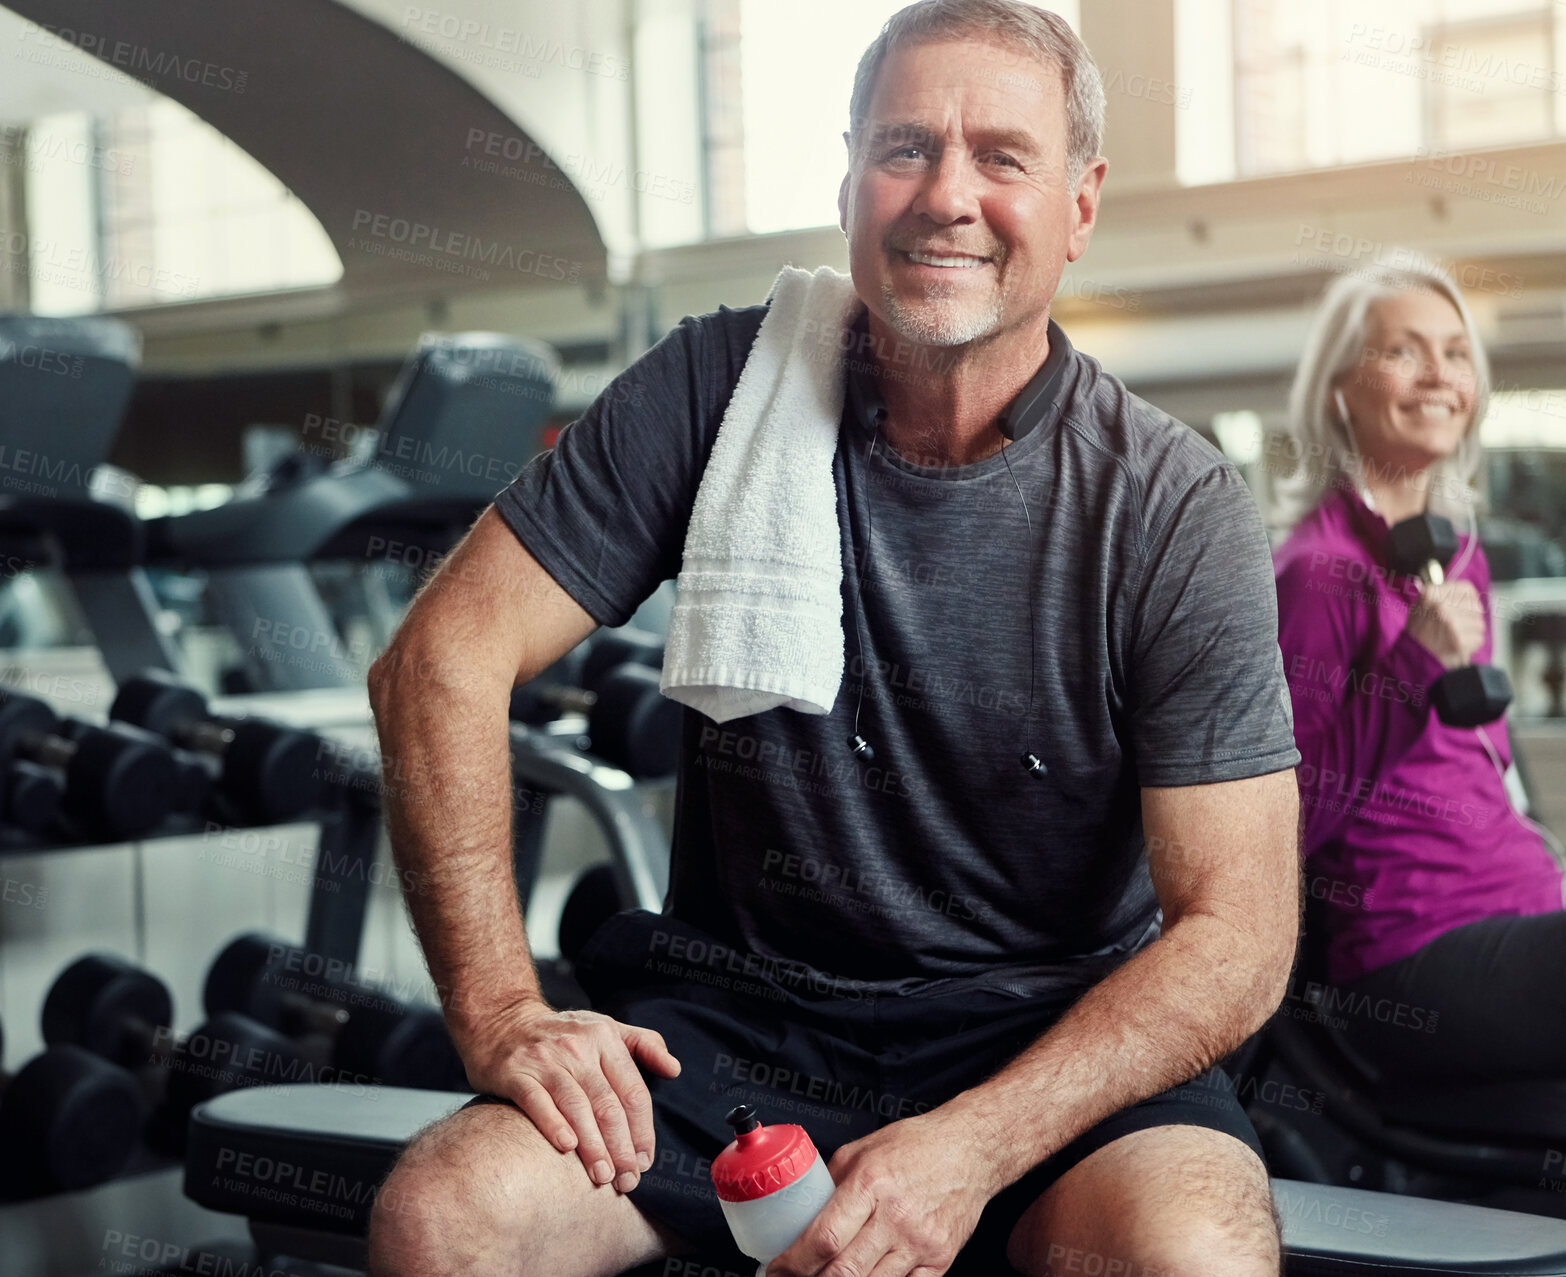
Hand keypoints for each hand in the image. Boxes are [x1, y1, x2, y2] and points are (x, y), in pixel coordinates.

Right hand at [456, 997, 679, 1192]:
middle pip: (607, 1104)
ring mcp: (546, 1060)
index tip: (645, 1161)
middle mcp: (578, 1047)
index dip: (642, 1130)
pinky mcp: (516, 1072)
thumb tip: (674, 1069)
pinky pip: (537, 1101)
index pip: (632, 1090)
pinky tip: (567, 1148)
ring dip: (593, 1146)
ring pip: (577, 1106)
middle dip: (621, 1147)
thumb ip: (643, 1044)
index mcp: (605, 1038)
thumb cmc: (560, 1032)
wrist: (500, 1019)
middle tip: (627, 1180)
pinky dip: (553, 1125)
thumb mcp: (605, 1027)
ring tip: (603, 1176)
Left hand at [769, 1110, 996, 1276]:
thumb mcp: (861, 1151)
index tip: (777, 1269)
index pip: (824, 1237)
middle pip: (843, 1272)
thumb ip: (830, 1183)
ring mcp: (920, 1242)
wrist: (969, 1149)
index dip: (794, 1263)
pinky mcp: (940, 1259)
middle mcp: (896, 1216)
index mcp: (870, 1184)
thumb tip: (798, 1211)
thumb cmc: (914, 1146)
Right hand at [1406, 580, 1484, 670]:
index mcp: (1430, 594)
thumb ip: (1443, 597)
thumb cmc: (1418, 634)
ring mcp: (1450, 623)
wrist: (1411, 660)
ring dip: (1470, 633)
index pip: (1466, 588)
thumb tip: (1469, 594)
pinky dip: (1470, 645)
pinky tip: (1456, 647)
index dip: (1469, 599)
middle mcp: (1440, 606)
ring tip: (1454, 638)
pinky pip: (1478, 639)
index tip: (1466, 608)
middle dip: (1470, 619)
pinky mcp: (1459, 641)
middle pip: (1475, 607)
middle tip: (1456, 628)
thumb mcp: (1422, 607)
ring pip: (1479, 623)